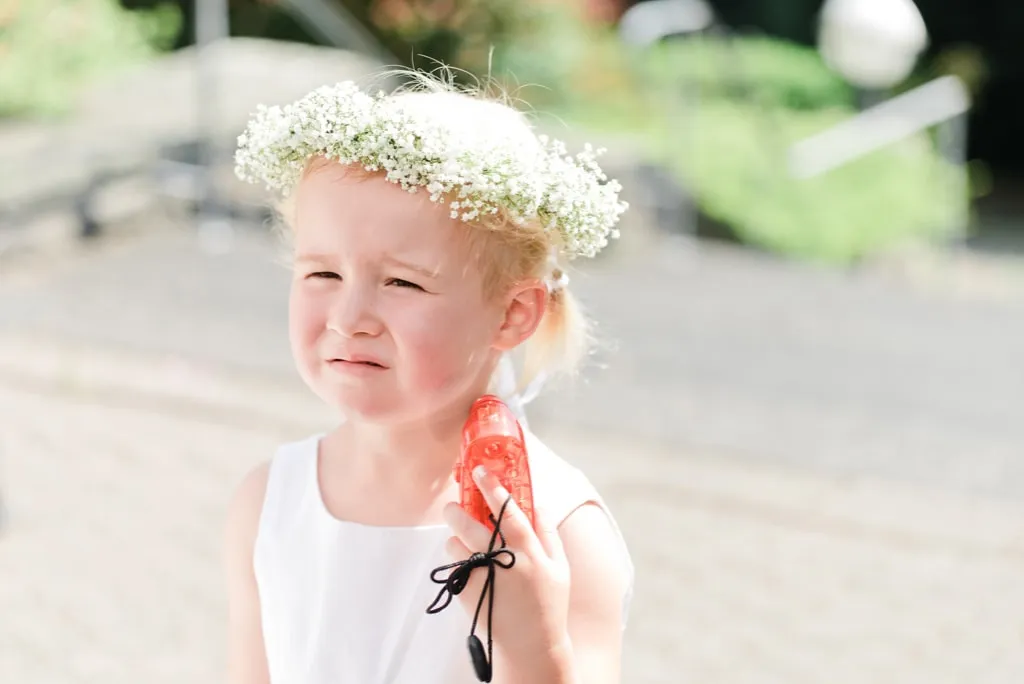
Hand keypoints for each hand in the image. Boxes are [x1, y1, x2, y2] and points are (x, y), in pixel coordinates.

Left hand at [442, 465, 572, 678]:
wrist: (530, 646)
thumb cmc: (548, 604)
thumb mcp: (559, 568)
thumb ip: (547, 534)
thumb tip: (539, 503)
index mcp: (528, 552)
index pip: (508, 511)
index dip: (493, 488)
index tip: (480, 471)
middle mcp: (503, 561)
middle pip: (470, 525)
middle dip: (456, 510)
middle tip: (453, 506)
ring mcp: (482, 577)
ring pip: (456, 544)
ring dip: (457, 539)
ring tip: (466, 544)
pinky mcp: (467, 592)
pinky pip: (454, 565)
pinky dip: (459, 561)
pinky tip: (472, 569)